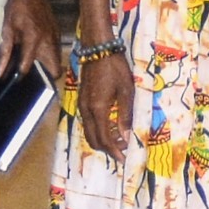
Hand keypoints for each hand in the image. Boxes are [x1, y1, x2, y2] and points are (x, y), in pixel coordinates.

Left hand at [1, 0, 58, 79]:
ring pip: (57, 61)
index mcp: (33, 39)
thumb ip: (4, 51)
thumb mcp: (6, 28)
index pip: (27, 66)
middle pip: (55, 70)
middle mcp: (48, 41)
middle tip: (33, 77)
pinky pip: (56, 51)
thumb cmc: (16, 8)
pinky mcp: (58, 33)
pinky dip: (49, 56)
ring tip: (35, 67)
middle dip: (46, 77)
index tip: (12, 82)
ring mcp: (55, 37)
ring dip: (48, 67)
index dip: (18, 77)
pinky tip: (38, 53)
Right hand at [76, 42, 134, 157]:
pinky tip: (111, 126)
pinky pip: (88, 122)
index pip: (105, 139)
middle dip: (108, 149)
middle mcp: (87, 110)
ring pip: (89, 132)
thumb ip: (125, 115)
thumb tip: (126, 136)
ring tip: (120, 140)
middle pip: (93, 140)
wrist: (98, 49)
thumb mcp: (126, 91)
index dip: (115, 152)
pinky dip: (98, 130)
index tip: (125, 159)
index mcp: (98, 109)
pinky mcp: (82, 100)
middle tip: (124, 151)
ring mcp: (82, 105)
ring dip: (103, 140)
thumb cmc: (115, 67)